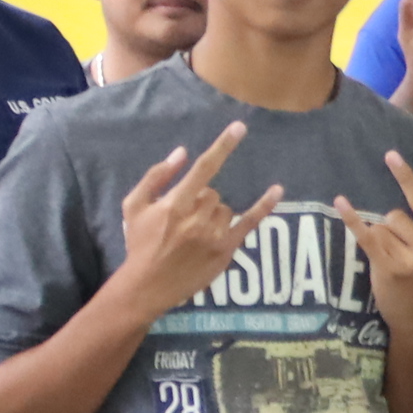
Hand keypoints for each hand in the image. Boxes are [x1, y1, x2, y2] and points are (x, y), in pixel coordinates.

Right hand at [111, 121, 283, 318]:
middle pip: (213, 194)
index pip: (204, 168)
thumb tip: (182, 153)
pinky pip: (250, 222)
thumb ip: (156, 176)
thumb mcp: (134, 206)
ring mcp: (214, 234)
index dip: (223, 146)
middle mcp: (197, 217)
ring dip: (214, 215)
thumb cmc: (139, 243)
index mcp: (175, 203)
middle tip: (184, 223)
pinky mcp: (226, 250)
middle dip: (201, 202)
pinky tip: (278, 190)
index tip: (239, 127)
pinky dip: (265, 206)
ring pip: (226, 209)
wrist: (146, 285)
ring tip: (194, 235)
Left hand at [335, 153, 412, 338]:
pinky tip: (341, 202)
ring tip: (391, 258)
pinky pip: (367, 236)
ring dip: (381, 239)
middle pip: (396, 215)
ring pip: (381, 227)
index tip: (390, 155)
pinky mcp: (388, 268)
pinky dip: (352, 219)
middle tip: (400, 250)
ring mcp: (409, 260)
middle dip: (392, 227)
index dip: (405, 177)